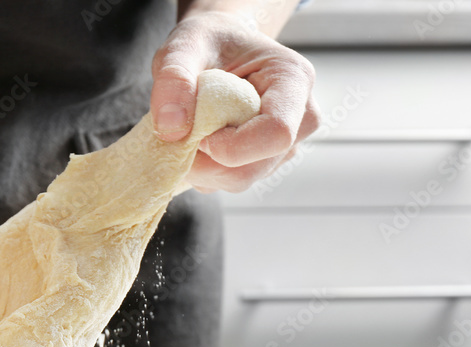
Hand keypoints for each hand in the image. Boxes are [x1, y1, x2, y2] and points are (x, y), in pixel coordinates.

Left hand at [150, 10, 320, 192]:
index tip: (198, 132)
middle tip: (180, 131)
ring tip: (188, 131)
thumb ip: (174, 77)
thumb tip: (171, 127)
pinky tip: (196, 142)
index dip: (231, 145)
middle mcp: (299, 117)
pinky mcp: (264, 161)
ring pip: (241, 179)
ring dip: (201, 167)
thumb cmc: (208, 42)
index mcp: (293, 80)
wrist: (218, 48)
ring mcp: (284, 145)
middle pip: (255, 166)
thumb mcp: (184, 45)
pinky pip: (230, 181)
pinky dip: (203, 171)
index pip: (277, 132)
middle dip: (207, 162)